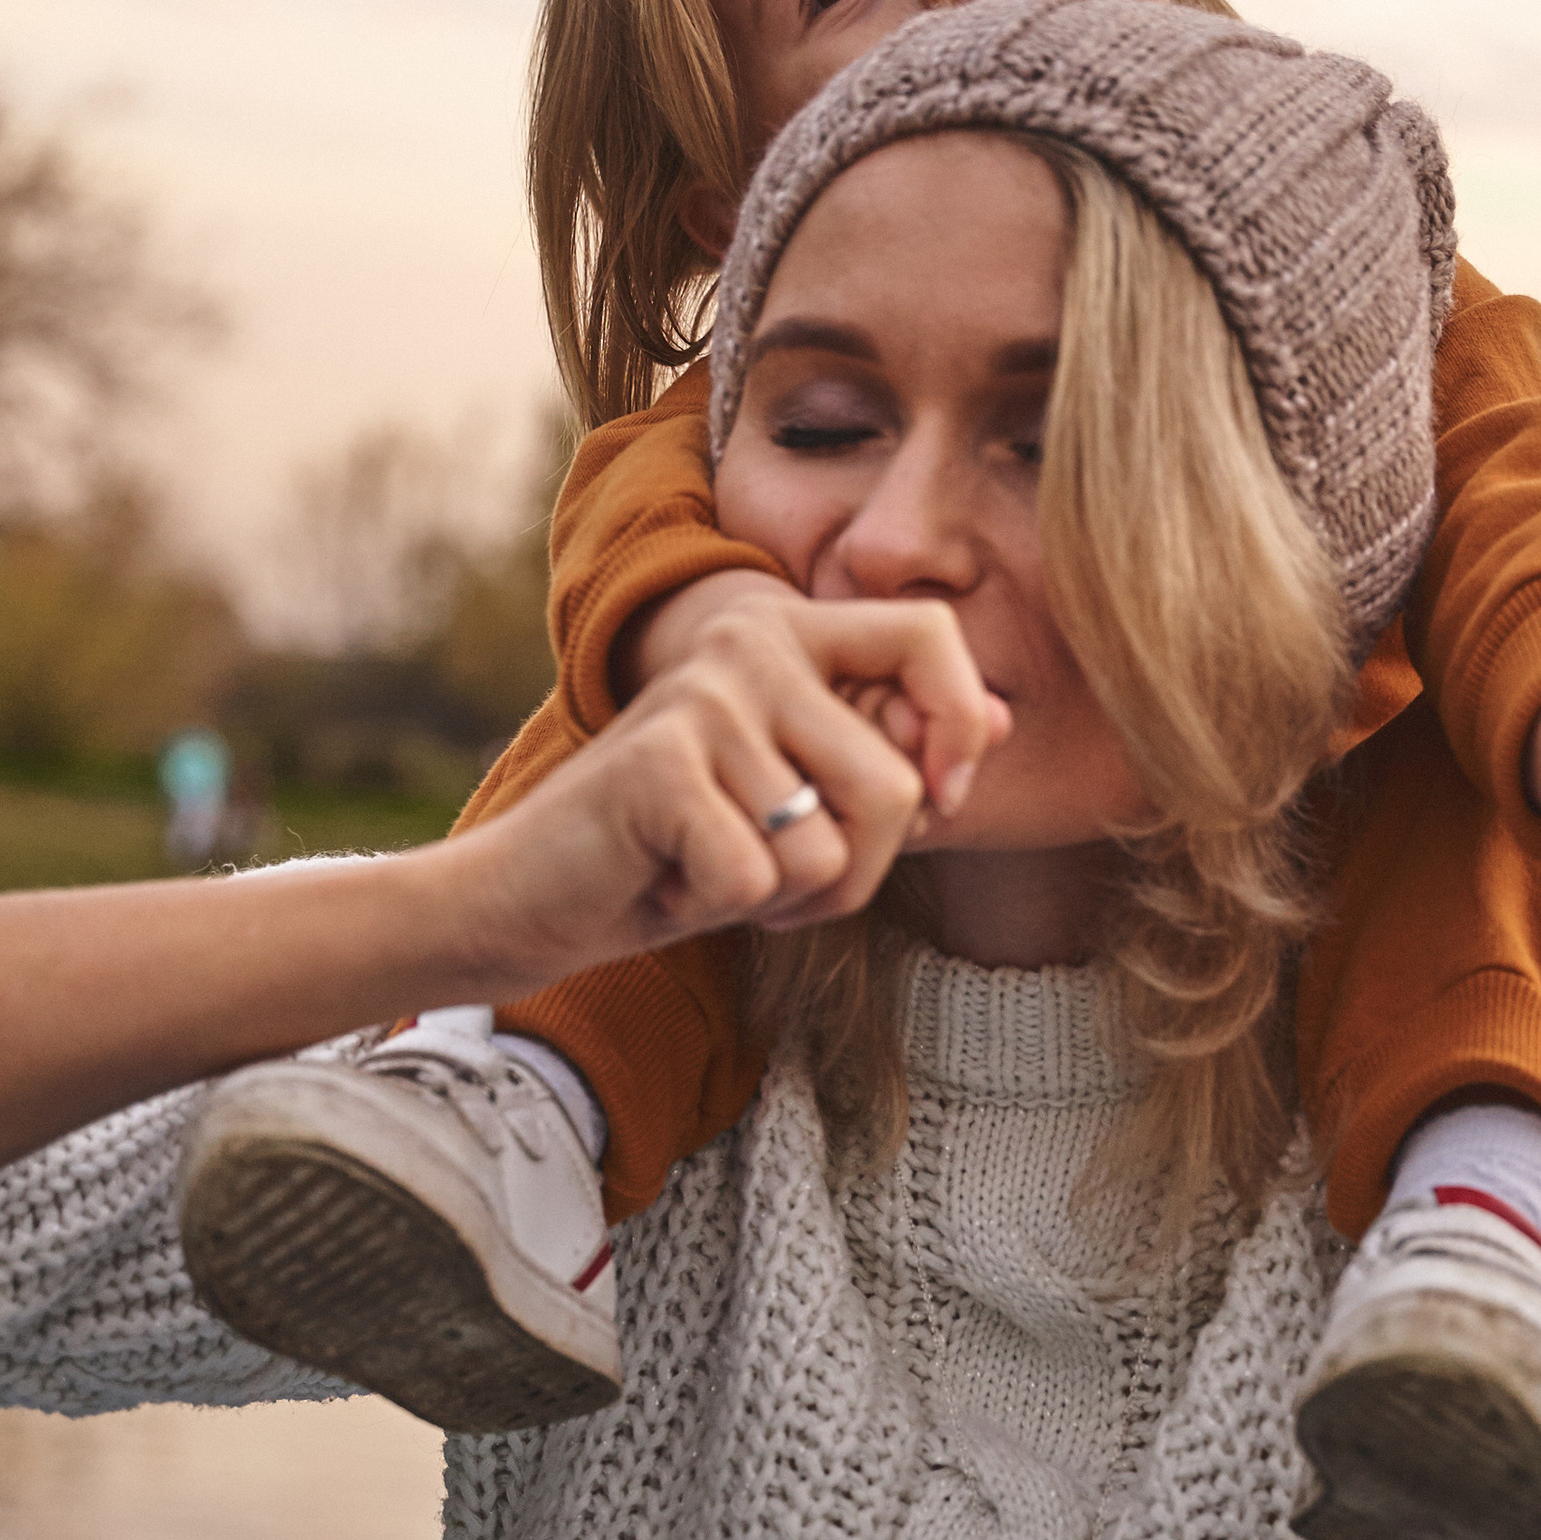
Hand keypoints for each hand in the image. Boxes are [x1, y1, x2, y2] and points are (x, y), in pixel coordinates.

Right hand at [454, 594, 1013, 986]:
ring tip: (716, 869)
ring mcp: (704, 695)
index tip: (941, 800)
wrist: (537, 893)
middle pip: (896, 784)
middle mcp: (750, 640)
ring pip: (829, 846)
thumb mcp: (805, 801)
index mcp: (791, 631)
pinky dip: (721, 908)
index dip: (959, 728)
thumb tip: (1003, 719)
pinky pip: (760, 878)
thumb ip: (893, 754)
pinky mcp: (660, 763)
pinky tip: (670, 881)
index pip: (929, 633)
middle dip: (858, 872)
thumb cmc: (684, 851)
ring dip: (787, 898)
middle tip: (784, 878)